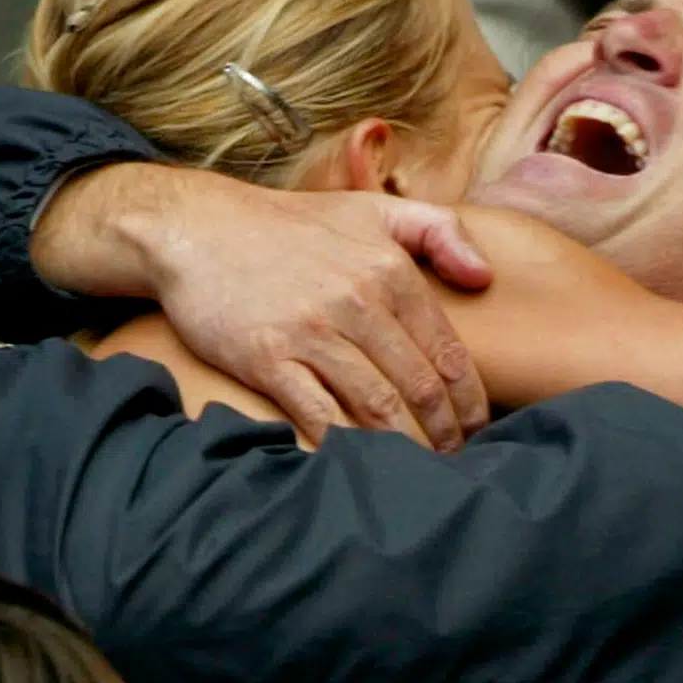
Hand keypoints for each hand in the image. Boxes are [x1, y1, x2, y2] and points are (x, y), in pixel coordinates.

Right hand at [38, 166, 493, 449]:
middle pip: (419, 386)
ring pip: (377, 405)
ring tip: (419, 474)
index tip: (477, 430)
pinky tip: (362, 467)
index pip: (448, 351)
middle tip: (455, 463)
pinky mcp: (268, 357)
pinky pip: (318, 414)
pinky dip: (346, 445)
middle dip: (444, 434)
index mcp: (389, 270)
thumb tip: (485, 278)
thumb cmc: (291, 225)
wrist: (197, 228)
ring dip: (405, 447)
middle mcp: (357, 301)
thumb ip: (439, 231)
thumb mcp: (373, 208)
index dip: (470, 401)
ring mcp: (311, 331)